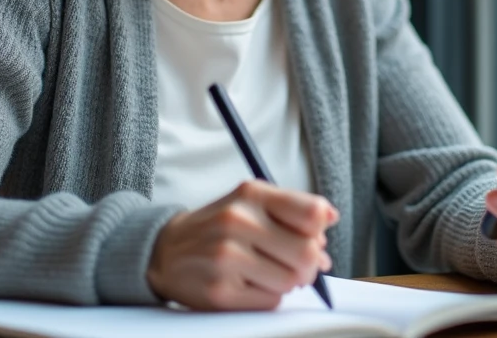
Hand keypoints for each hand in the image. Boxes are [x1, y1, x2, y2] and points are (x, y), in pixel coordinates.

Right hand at [146, 180, 337, 309]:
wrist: (165, 251)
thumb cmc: (218, 226)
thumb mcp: (250, 202)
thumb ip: (292, 207)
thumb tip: (330, 218)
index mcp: (250, 194)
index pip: (312, 213)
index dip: (319, 231)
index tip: (311, 236)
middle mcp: (238, 222)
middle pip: (307, 253)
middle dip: (309, 264)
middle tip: (295, 264)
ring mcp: (227, 258)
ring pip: (291, 281)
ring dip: (288, 282)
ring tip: (268, 272)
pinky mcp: (220, 292)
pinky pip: (271, 301)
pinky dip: (269, 296)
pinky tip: (250, 284)